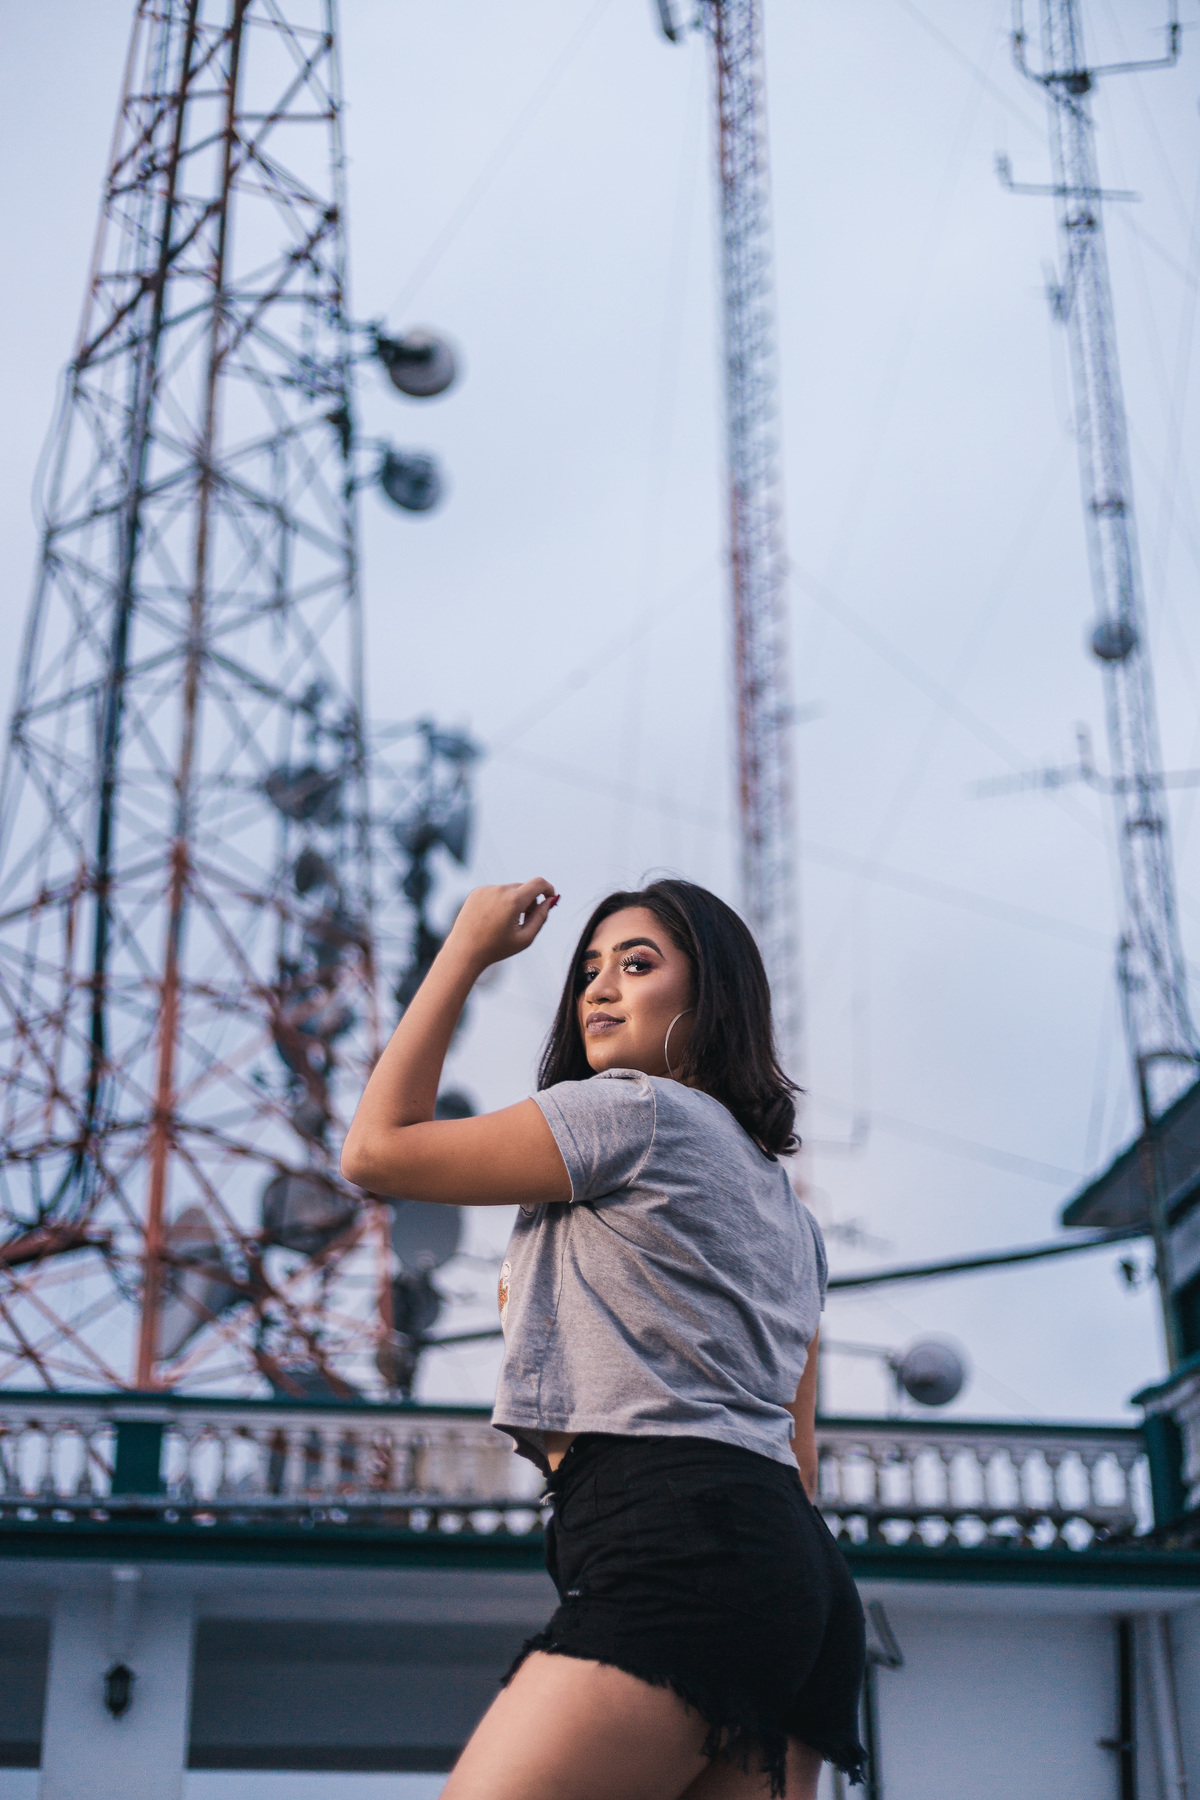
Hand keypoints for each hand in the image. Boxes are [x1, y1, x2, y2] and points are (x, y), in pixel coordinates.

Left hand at [443, 878, 559, 972]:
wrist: (464, 951)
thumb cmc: (496, 948)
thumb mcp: (525, 937)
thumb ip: (541, 917)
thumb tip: (550, 901)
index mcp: (513, 900)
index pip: (538, 883)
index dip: (548, 889)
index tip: (550, 898)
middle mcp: (499, 890)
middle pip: (524, 888)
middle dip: (530, 901)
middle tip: (525, 921)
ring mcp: (486, 889)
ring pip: (510, 890)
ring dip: (514, 902)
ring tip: (505, 923)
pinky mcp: (477, 892)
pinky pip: (496, 892)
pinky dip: (500, 902)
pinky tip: (492, 919)